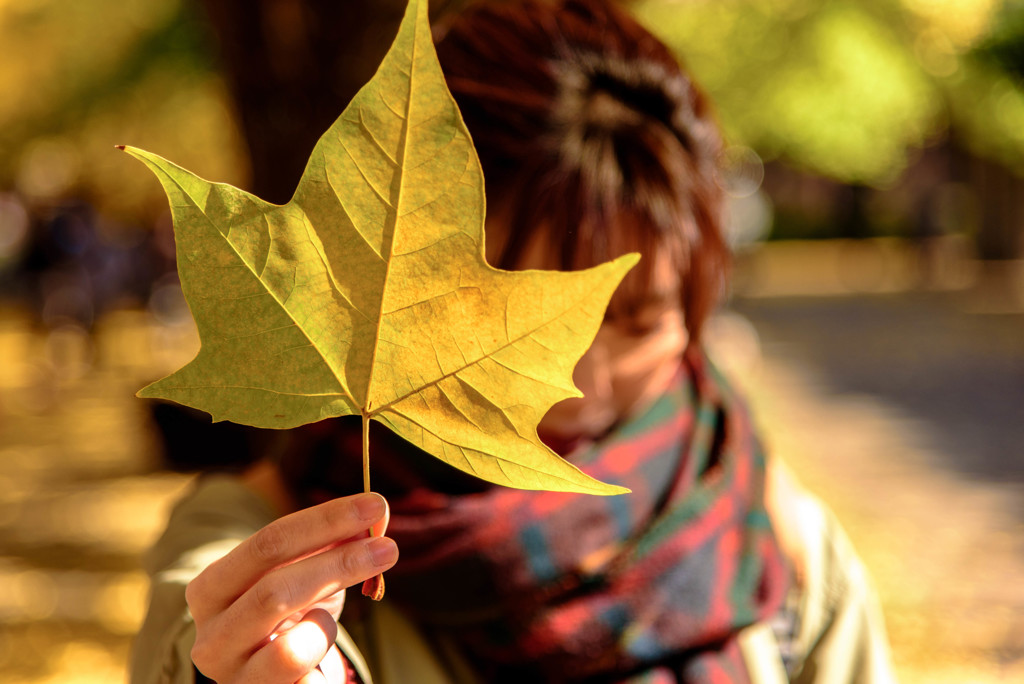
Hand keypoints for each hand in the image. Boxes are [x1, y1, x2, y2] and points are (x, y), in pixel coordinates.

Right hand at [185, 493, 397, 682]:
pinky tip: (324, 664)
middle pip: (276, 591)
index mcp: (211, 589)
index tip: (373, 506)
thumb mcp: (300, 575)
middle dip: (340, 565)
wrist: (260, 676)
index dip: (325, 521)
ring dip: (324, 630)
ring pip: (291, 653)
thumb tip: (375, 516)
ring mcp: (234, 679)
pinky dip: (327, 669)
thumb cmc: (286, 615)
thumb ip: (329, 545)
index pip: (268, 543)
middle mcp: (212, 637)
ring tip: (325, 623)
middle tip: (388, 548)